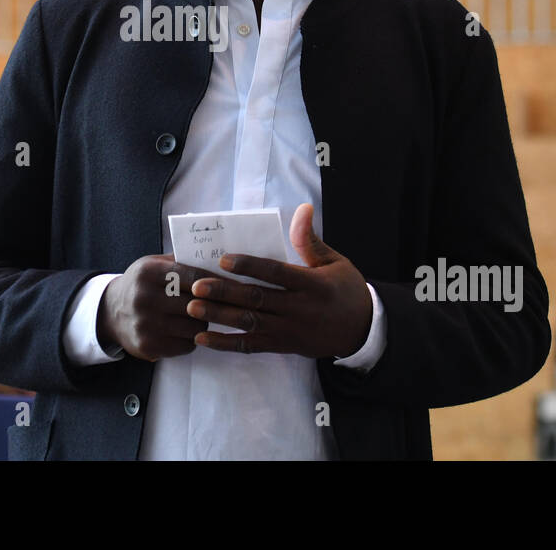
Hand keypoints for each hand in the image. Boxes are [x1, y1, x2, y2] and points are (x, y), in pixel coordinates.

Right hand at [98, 254, 225, 361]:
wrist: (109, 312)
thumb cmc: (141, 284)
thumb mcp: (154, 264)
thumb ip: (181, 262)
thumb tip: (219, 260)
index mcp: (148, 273)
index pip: (193, 276)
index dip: (217, 281)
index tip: (236, 285)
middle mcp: (144, 298)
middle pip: (197, 303)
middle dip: (215, 304)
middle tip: (230, 304)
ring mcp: (146, 325)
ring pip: (195, 326)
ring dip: (205, 322)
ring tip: (204, 315)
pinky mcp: (149, 346)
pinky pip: (186, 344)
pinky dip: (193, 338)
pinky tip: (188, 330)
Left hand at [186, 203, 372, 357]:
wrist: (362, 331)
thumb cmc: (346, 290)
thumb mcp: (334, 262)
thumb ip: (310, 240)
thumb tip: (303, 209)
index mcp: (312, 284)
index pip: (276, 273)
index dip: (249, 266)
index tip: (223, 259)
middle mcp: (298, 309)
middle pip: (257, 299)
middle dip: (224, 292)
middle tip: (196, 285)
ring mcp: (289, 330)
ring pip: (249, 323)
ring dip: (219, 316)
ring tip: (192, 309)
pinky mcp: (282, 345)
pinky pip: (251, 346)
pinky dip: (225, 343)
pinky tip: (203, 338)